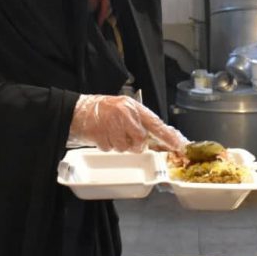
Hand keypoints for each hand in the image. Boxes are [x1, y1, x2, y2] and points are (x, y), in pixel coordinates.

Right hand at [69, 95, 187, 152]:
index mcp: (133, 107)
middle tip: (124, 135)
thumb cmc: (103, 110)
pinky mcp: (100, 134)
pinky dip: (106, 145)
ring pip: (124, 147)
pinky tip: (102, 135)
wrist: (78, 110)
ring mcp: (111, 124)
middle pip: (140, 140)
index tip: (178, 145)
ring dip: (118, 144)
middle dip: (134, 143)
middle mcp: (124, 114)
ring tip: (110, 132)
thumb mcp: (124, 109)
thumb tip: (158, 138)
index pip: (155, 123)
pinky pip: (110, 148)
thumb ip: (140, 122)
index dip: (168, 136)